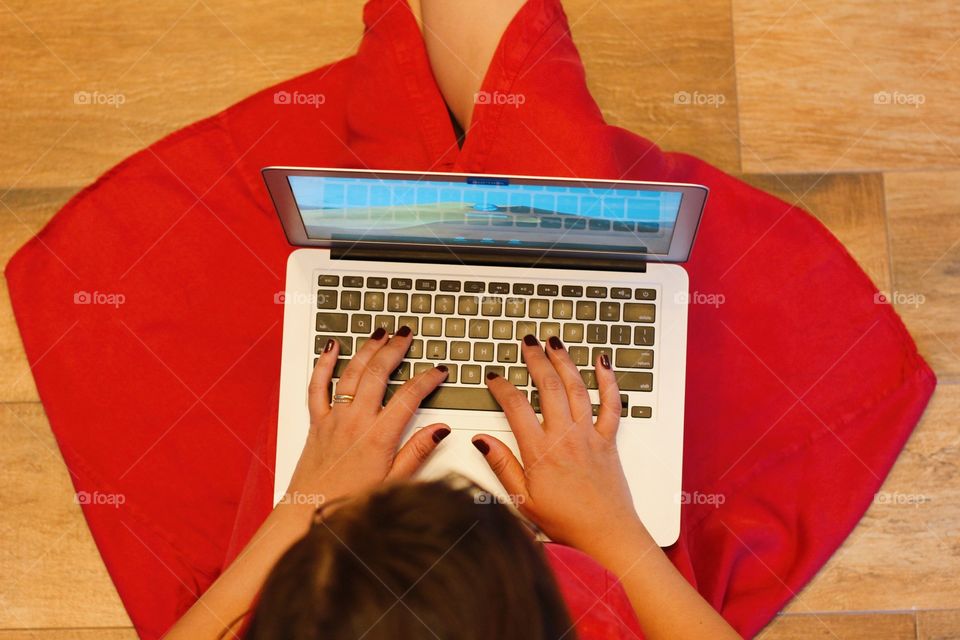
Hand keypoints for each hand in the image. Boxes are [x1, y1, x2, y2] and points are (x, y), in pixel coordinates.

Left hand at [283, 326, 450, 509]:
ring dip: (367, 349)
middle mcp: (355, 421)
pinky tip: (331, 348)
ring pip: (351, 372)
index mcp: (378, 437)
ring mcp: (334, 418)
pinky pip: (317, 386)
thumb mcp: (394, 483)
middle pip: (378, 374)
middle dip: (395, 349)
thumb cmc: (349, 504)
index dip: (427, 379)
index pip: (409, 396)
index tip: (439, 370)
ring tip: (380, 333)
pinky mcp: (316, 422)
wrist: (308, 515)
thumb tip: (440, 430)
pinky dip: (324, 364)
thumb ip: (417, 452)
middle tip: (406, 334)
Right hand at [475, 334, 644, 552]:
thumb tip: (482, 441)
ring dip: (564, 361)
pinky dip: (608, 381)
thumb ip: (502, 466)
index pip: (516, 406)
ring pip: (577, 388)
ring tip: (554, 343)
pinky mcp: (608, 440)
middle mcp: (565, 437)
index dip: (502, 387)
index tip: (494, 378)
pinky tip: (603, 363)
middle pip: (548, 387)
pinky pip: (611, 404)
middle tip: (528, 343)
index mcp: (540, 451)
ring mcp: (589, 435)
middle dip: (535, 360)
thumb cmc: (566, 522)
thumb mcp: (522, 500)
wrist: (607, 535)